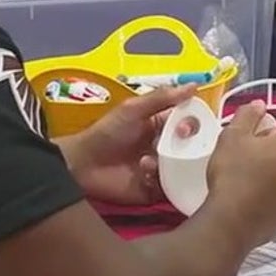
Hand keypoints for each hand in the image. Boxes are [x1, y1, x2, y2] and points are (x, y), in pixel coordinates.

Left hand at [61, 84, 200, 205]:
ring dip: (171, 164)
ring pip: (183, 168)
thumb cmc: (107, 133)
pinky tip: (144, 174)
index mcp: (162, 126)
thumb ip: (162, 97)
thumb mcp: (133, 109)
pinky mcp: (155, 190)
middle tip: (177, 147)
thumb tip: (194, 85)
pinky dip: (160, 180)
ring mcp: (162, 170)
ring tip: (149, 162)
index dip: (194, 123)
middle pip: (191, 147)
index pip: (189, 123)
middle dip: (188, 147)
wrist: (82, 164)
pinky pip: (170, 187)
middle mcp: (166, 147)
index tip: (187, 127)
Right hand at [205, 100, 275, 248]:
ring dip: (274, 179)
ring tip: (248, 187)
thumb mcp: (232, 136)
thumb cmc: (233, 173)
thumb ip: (247, 115)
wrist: (231, 220)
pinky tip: (255, 204)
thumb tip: (260, 105)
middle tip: (245, 167)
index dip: (260, 139)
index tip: (245, 149)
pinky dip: (274, 200)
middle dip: (270, 158)